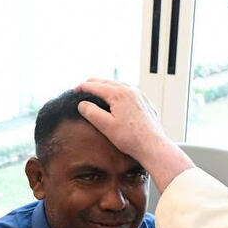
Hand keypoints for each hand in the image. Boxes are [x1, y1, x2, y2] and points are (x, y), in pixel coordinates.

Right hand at [75, 79, 193, 192]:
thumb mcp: (105, 125)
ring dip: (106, 86)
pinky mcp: (145, 102)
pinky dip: (118, 92)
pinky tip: (116, 99)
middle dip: (93, 84)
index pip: (95, 85)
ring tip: (97, 92)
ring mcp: (139, 95)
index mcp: (118, 94)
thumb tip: (82, 104)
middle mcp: (130, 90)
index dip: (82, 87)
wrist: (153, 146)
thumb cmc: (130, 138)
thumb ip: (91, 112)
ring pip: (118, 85)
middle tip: (82, 88)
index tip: (74, 90)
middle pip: (106, 81)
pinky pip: (128, 92)